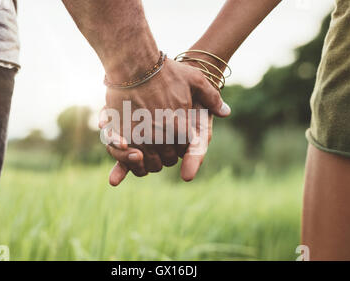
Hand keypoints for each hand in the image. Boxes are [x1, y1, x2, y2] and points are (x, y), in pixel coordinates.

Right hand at [101, 59, 227, 184]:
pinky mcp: (123, 137)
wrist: (133, 65)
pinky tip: (133, 153)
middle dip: (167, 154)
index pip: (185, 149)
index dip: (182, 144)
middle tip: (162, 143)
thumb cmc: (165, 71)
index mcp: (180, 126)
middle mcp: (161, 136)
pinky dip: (131, 161)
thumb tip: (226, 112)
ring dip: (150, 160)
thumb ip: (212, 97)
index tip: (177, 137)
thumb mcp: (194, 79)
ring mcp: (141, 138)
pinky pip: (129, 161)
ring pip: (149, 164)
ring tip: (148, 149)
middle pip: (167, 159)